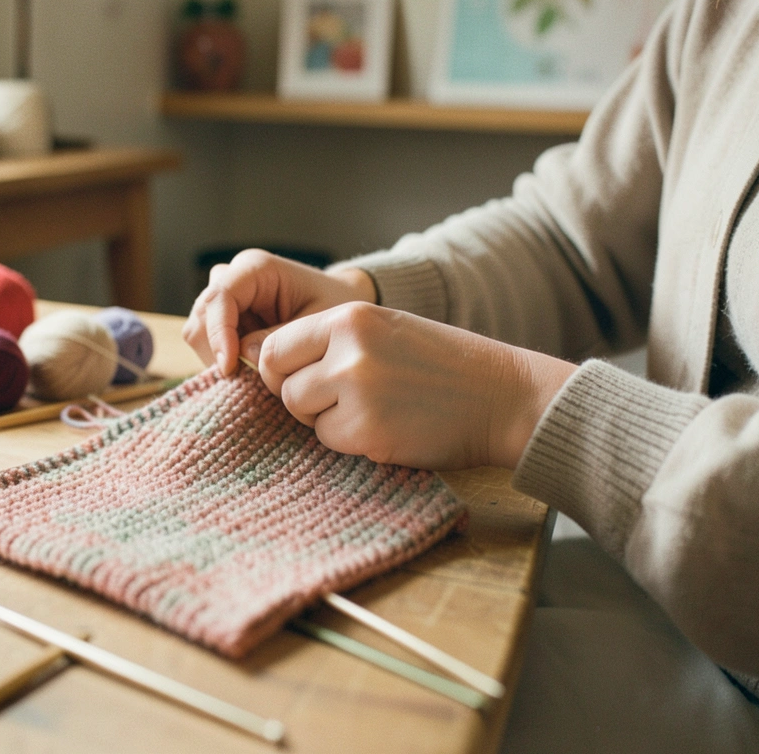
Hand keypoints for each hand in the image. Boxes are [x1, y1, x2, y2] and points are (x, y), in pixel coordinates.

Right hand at [183, 249, 376, 375]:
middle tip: (245, 377)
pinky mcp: (224, 319)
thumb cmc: (334, 305)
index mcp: (256, 268)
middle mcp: (232, 278)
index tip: (229, 367)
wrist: (340, 303)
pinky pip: (208, 345)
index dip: (218, 333)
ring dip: (219, 358)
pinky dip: (225, 361)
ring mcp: (225, 299)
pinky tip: (251, 369)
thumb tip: (243, 354)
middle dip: (217, 350)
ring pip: (198, 332)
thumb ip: (279, 338)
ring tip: (254, 373)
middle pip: (201, 316)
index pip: (219, 297)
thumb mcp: (316, 323)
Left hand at [256, 302, 576, 470]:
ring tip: (372, 410)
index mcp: (350, 317)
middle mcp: (348, 349)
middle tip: (340, 399)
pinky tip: (388, 428)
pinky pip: (328, 440)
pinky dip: (350, 441)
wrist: (503, 396)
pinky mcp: (367, 431)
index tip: (306, 378)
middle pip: (281, 381)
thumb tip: (256, 356)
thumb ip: (328, 340)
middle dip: (300, 396)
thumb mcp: (384, 331)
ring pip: (301, 412)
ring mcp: (356, 390)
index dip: (282, 368)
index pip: (276, 345)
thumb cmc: (441, 365)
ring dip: (325, 419)